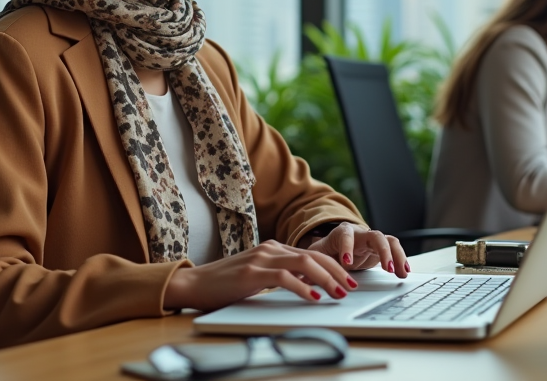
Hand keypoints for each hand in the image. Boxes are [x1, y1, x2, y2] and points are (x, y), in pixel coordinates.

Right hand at [163, 240, 358, 310]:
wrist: (194, 284)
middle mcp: (269, 249)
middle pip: (312, 256)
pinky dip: (302, 287)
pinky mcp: (252, 272)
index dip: (333, 267)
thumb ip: (281, 276)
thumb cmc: (225, 284)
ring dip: (326, 279)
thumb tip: (309, 285)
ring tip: (339, 292)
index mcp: (272, 248)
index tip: (348, 280)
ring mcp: (260, 259)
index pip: (311, 254)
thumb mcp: (259, 277)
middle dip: (336, 271)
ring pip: (303, 264)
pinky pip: (284, 277)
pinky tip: (314, 298)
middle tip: (352, 286)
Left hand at [303, 223, 409, 277]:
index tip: (347, 262)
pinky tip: (404, 272)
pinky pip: (395, 249)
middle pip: (375, 236)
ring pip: (389, 241)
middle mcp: (361, 233)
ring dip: (396, 256)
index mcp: (342, 232)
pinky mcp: (382, 247)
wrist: (339, 241)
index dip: (347, 248)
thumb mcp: (318, 254)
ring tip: (400, 273)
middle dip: (382, 252)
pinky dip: (401, 260)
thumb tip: (299, 279)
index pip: (346, 236)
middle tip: (386, 268)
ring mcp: (372, 239)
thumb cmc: (329, 248)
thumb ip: (311, 263)